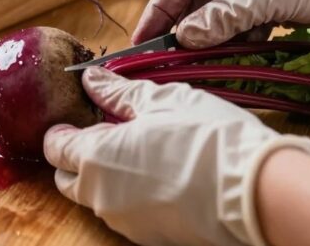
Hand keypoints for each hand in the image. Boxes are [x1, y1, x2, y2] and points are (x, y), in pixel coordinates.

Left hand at [44, 68, 309, 245]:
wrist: (255, 192)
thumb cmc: (207, 138)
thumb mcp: (162, 100)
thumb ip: (120, 92)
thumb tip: (93, 80)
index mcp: (94, 158)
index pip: (54, 147)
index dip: (62, 129)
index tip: (79, 116)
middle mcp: (100, 196)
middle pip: (68, 177)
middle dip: (77, 156)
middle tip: (107, 132)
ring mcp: (124, 221)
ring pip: (96, 197)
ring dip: (105, 175)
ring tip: (140, 150)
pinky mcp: (148, 237)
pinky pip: (124, 212)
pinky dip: (129, 193)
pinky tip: (159, 172)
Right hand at [133, 0, 309, 47]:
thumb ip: (227, 15)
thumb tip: (185, 36)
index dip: (159, 8)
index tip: (142, 39)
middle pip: (197, 0)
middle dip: (181, 29)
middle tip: (162, 61)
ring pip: (219, 17)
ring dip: (208, 41)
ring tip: (191, 68)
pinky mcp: (275, 7)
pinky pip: (243, 28)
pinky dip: (234, 46)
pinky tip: (226, 63)